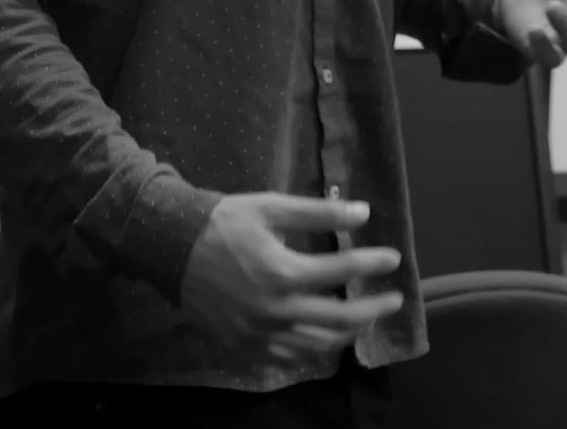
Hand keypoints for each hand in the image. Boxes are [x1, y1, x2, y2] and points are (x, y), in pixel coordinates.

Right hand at [179, 193, 402, 365]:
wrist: (172, 248)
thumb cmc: (225, 222)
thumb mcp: (273, 207)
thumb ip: (320, 213)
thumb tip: (363, 212)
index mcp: (284, 273)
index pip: (344, 272)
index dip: (373, 263)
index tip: (393, 258)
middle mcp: (275, 311)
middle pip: (339, 320)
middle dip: (373, 310)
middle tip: (394, 300)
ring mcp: (258, 334)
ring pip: (317, 346)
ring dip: (348, 334)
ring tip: (365, 319)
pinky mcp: (243, 347)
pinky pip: (287, 359)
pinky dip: (312, 351)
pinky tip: (323, 338)